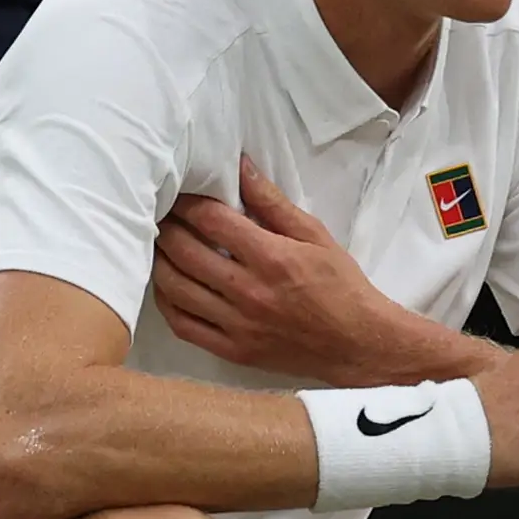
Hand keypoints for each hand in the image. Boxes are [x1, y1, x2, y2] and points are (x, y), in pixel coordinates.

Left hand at [156, 160, 418, 383]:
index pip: (210, 220)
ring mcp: (238, 324)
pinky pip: (183, 325)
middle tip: (161, 215)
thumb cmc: (341, 286)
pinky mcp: (233, 351)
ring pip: (176, 288)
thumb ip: (273, 203)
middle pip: (184, 251)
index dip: (187, 202)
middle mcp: (249, 291)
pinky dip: (167, 302)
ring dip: (159, 261)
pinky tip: (167, 286)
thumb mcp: (315, 236)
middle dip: (166, 226)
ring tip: (159, 246)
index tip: (179, 194)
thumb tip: (241, 168)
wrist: (359, 344)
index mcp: (271, 257)